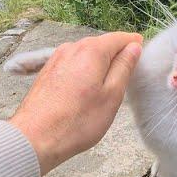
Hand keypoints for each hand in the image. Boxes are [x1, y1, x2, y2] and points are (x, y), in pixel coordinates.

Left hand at [8, 32, 142, 174]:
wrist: (35, 138)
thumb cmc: (77, 121)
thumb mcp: (112, 95)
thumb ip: (124, 67)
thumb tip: (134, 48)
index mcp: (92, 50)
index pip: (120, 38)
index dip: (134, 46)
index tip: (141, 58)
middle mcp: (72, 48)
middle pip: (102, 45)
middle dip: (115, 57)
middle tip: (124, 81)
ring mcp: (57, 58)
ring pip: (86, 55)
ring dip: (98, 66)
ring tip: (103, 91)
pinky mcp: (47, 71)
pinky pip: (73, 64)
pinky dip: (83, 73)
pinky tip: (83, 93)